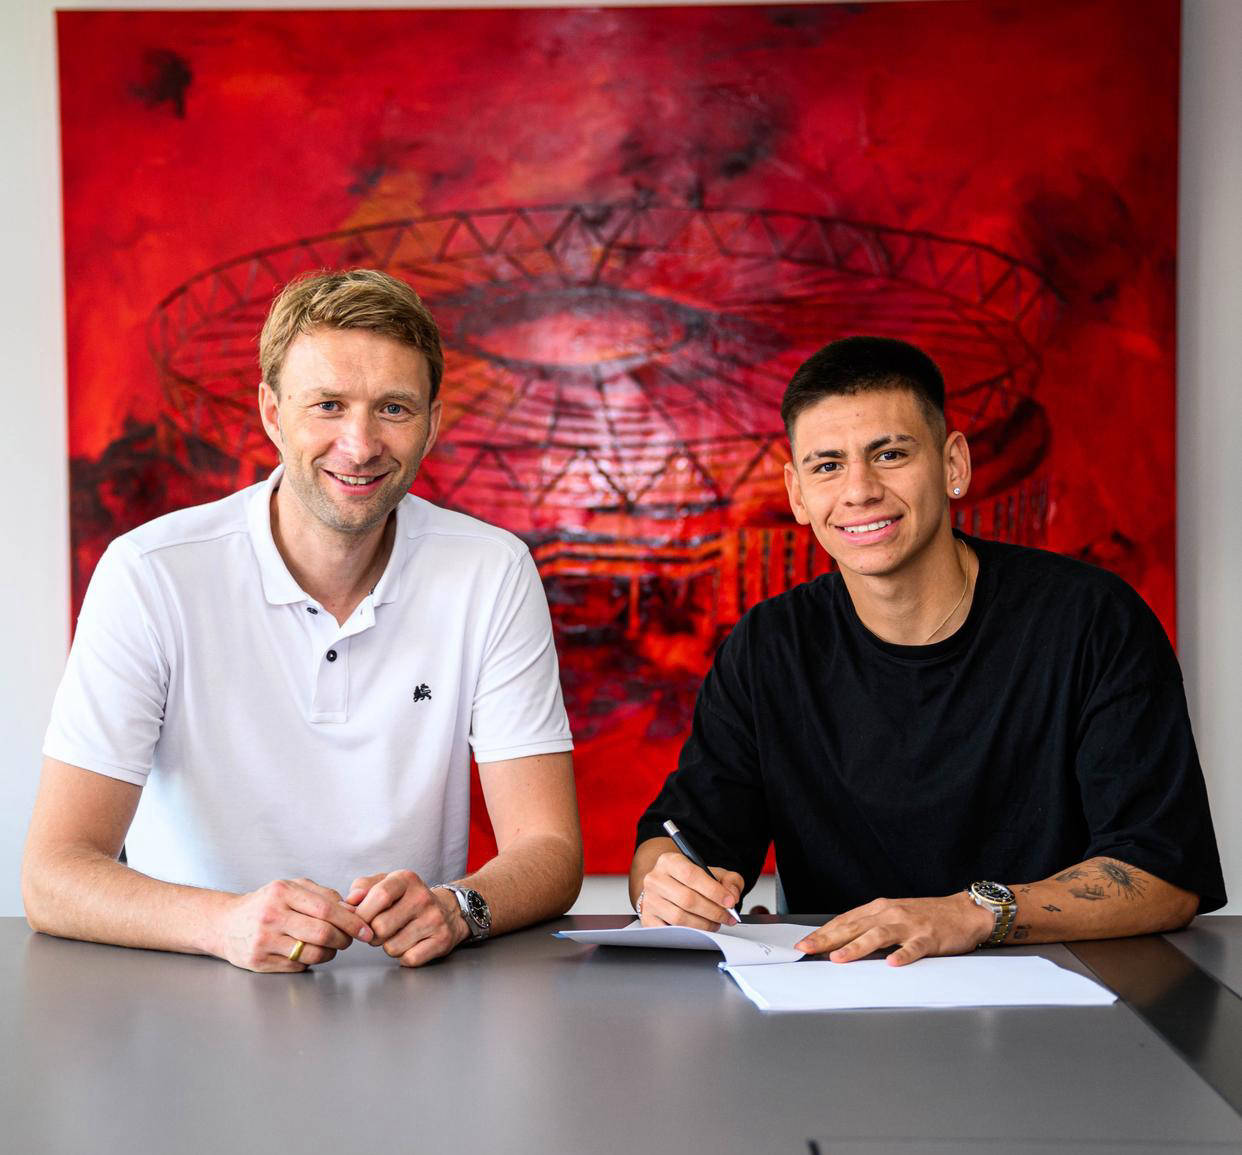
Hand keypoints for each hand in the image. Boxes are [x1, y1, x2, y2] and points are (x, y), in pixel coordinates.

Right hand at [217, 877, 373, 972]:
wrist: (225, 923)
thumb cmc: (266, 903)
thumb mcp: (292, 887)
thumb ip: (323, 895)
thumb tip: (353, 910)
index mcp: (282, 892)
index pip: (326, 909)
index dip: (351, 921)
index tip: (366, 929)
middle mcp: (271, 916)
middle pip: (322, 933)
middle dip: (344, 939)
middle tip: (349, 940)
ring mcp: (264, 941)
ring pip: (313, 953)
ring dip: (330, 952)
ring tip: (330, 945)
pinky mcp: (259, 962)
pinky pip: (298, 966)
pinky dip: (309, 961)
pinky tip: (306, 951)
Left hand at [346, 870, 467, 966]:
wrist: (448, 910)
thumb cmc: (407, 899)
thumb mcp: (386, 883)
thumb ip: (362, 888)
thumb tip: (348, 902)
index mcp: (406, 879)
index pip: (379, 896)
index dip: (362, 914)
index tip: (359, 921)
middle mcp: (423, 897)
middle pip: (381, 927)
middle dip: (372, 934)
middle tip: (379, 930)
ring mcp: (434, 919)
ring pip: (392, 947)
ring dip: (388, 946)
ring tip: (396, 935)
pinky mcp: (442, 940)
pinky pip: (409, 959)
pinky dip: (404, 956)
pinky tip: (410, 944)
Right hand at [637, 852, 742, 930]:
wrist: (667, 887)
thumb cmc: (690, 881)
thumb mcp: (713, 873)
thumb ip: (729, 880)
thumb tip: (731, 895)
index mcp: (669, 861)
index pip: (691, 874)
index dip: (713, 890)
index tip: (730, 902)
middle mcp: (655, 879)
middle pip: (686, 899)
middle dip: (713, 911)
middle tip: (727, 917)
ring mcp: (649, 900)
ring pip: (679, 917)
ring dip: (704, 924)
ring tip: (716, 923)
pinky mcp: (648, 918)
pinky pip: (670, 931)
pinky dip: (689, 934)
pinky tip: (700, 930)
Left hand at [793, 892, 993, 966]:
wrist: (964, 911)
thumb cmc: (927, 916)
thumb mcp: (894, 916)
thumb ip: (871, 926)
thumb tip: (842, 942)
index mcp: (880, 909)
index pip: (845, 921)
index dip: (823, 932)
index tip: (804, 943)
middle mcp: (890, 913)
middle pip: (854, 927)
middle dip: (828, 939)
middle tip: (807, 949)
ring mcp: (909, 926)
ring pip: (878, 936)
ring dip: (857, 947)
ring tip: (839, 958)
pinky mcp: (929, 938)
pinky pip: (914, 948)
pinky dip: (902, 955)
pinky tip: (892, 964)